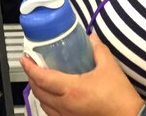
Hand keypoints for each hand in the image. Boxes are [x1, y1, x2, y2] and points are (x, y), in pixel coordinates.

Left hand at [20, 33, 142, 115]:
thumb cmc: (121, 98)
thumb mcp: (110, 68)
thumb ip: (99, 50)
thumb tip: (92, 38)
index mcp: (72, 90)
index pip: (42, 78)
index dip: (30, 67)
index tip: (24, 59)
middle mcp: (66, 105)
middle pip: (38, 91)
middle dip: (31, 77)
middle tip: (31, 66)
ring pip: (43, 105)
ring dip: (38, 91)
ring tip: (39, 80)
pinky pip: (52, 114)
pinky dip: (47, 104)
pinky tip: (52, 98)